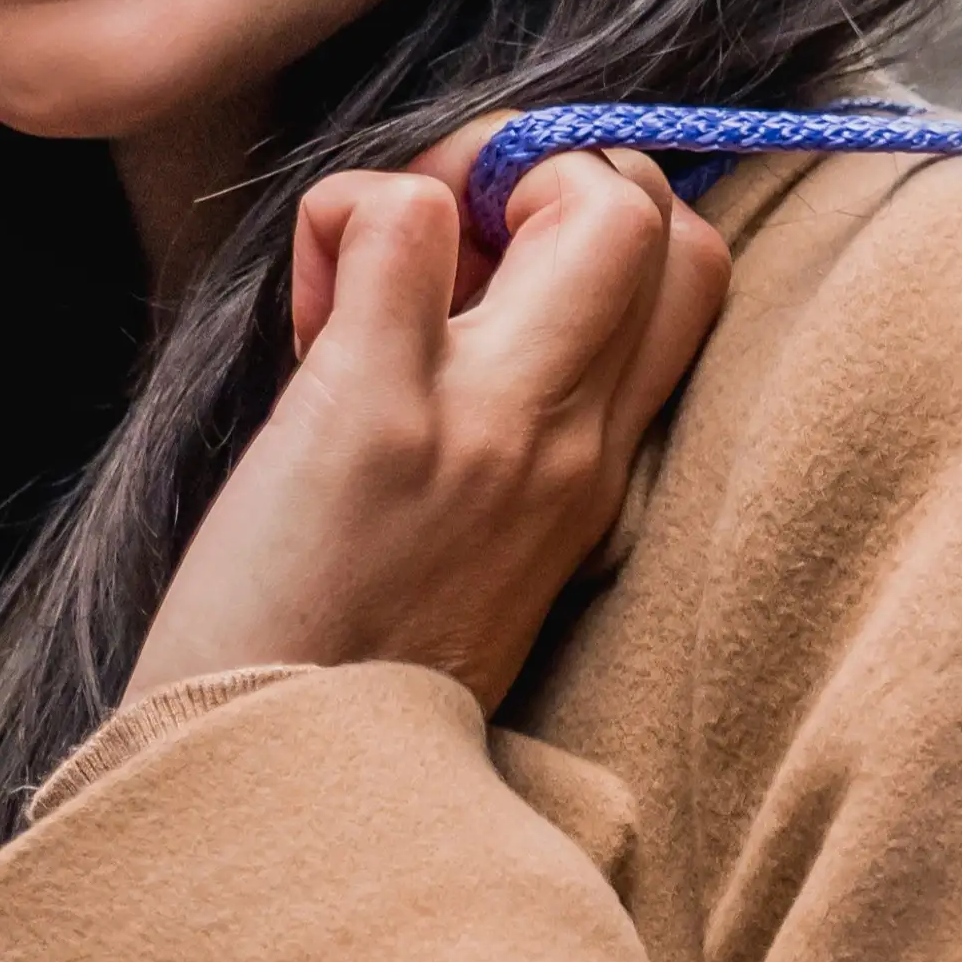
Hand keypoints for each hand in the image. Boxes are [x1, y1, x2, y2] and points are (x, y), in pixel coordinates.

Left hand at [134, 134, 732, 702]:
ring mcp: (484, 421)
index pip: (693, 278)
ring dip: (464, 181)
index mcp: (598, 474)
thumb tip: (466, 302)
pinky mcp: (372, 408)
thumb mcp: (484, 556)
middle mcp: (570, 443)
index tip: (498, 268)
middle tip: (449, 247)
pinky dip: (346, 219)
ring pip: (581, 193)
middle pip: (659, 219)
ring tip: (381, 276)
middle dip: (556, 176)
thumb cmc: (345, 665)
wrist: (268, 785)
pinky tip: (313, 314)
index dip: (605, 220)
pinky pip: (398, 216)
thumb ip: (513, 439)